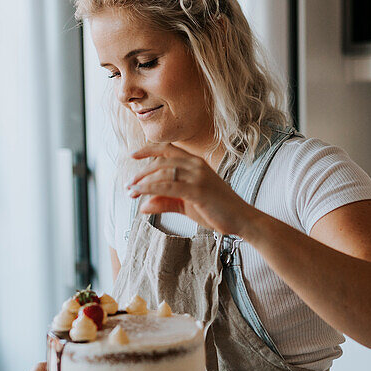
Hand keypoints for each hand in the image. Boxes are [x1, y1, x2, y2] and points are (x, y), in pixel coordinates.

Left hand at [127, 143, 259, 236]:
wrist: (242, 220)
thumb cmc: (216, 210)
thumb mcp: (186, 204)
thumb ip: (165, 202)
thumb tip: (143, 206)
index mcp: (195, 163)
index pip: (167, 150)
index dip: (148, 150)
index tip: (132, 155)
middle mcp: (196, 164)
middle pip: (161, 160)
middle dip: (142, 173)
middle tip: (129, 186)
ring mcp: (198, 175)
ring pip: (163, 172)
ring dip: (143, 181)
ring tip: (131, 192)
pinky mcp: (198, 189)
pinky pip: (169, 186)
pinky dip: (151, 189)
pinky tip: (141, 194)